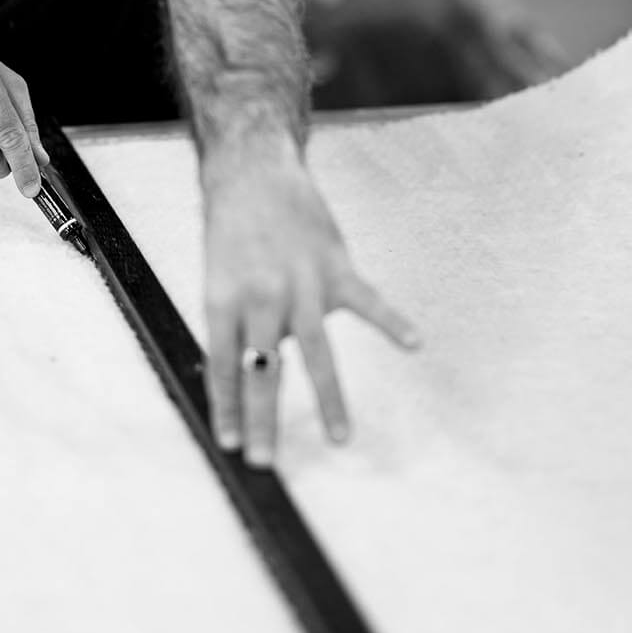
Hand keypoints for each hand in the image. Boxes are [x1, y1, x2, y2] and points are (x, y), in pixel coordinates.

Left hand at [202, 138, 419, 465]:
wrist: (254, 171)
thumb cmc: (231, 231)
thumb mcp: (217, 278)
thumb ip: (234, 325)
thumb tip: (243, 377)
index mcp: (224, 300)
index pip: (223, 365)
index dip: (226, 407)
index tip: (229, 446)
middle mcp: (261, 296)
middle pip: (262, 368)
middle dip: (262, 418)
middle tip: (264, 460)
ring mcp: (301, 282)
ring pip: (316, 350)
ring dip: (329, 398)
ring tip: (339, 439)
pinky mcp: (334, 266)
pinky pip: (367, 301)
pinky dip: (392, 322)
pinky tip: (414, 344)